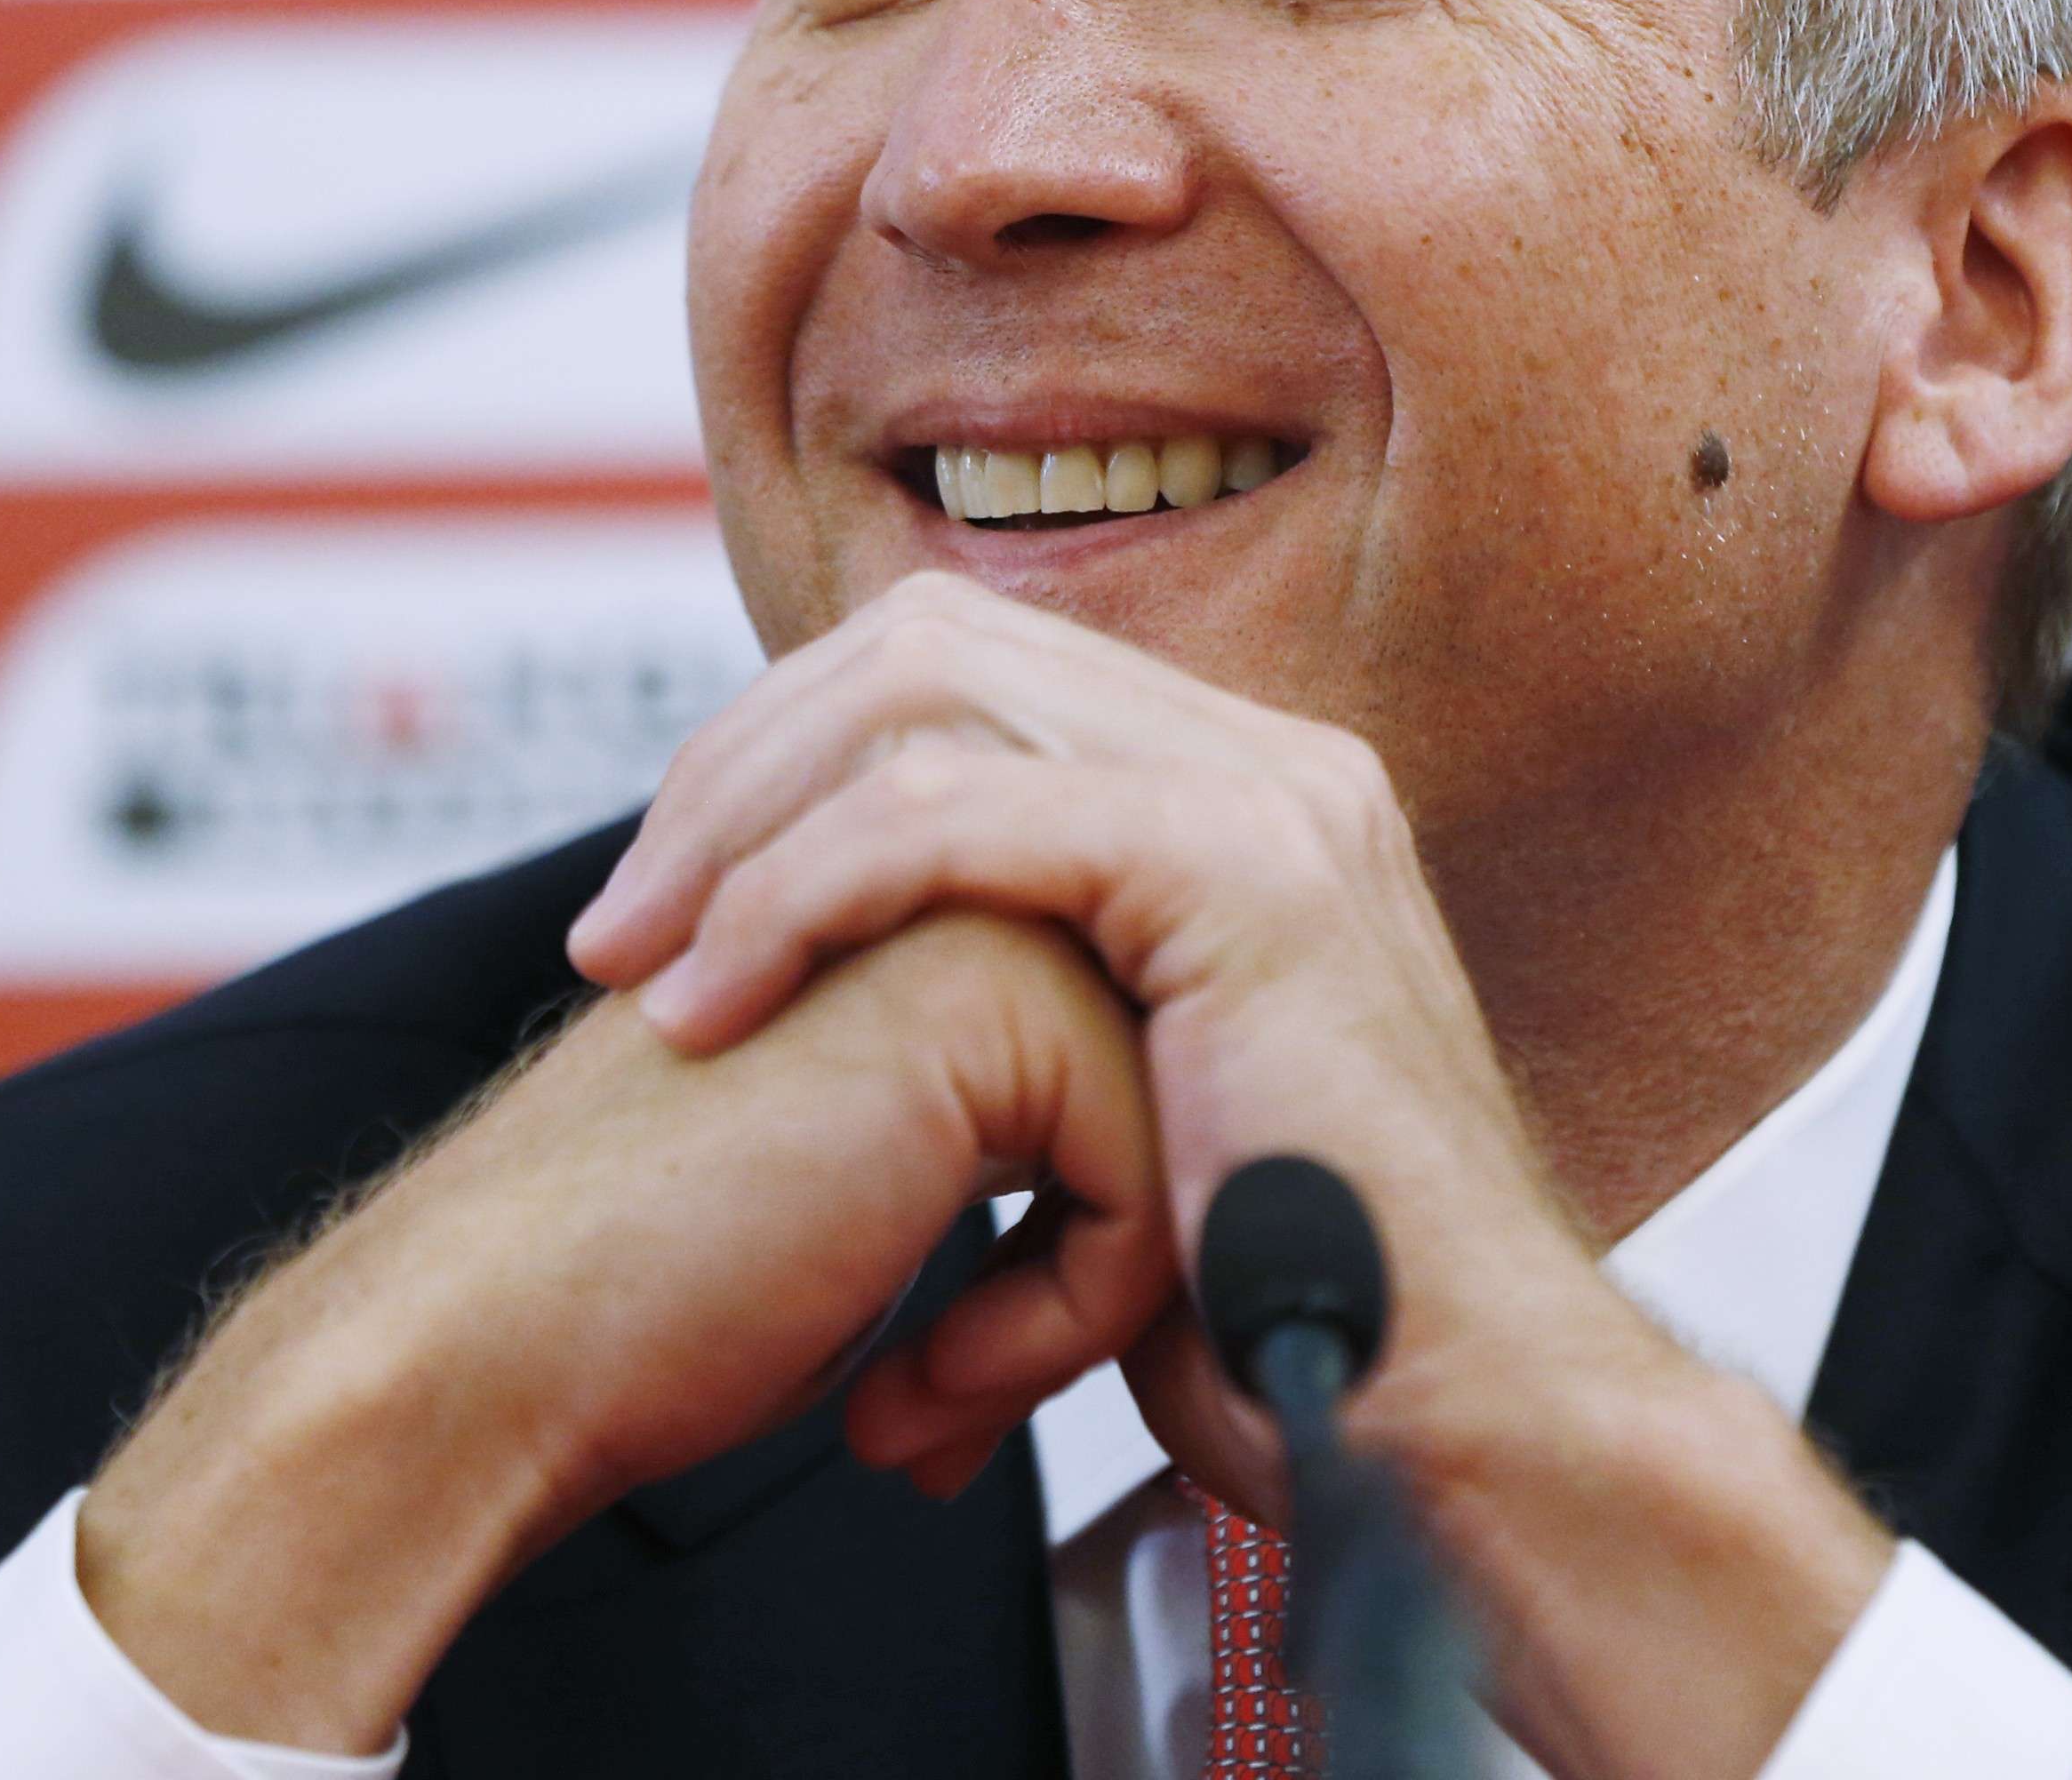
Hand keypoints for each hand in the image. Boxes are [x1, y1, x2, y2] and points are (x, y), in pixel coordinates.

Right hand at [78, 911, 1170, 1753]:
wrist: (495, 1345)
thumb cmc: (660, 1297)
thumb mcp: (885, 1184)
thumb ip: (1008, 1116)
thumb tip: (1173, 1167)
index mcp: (930, 903)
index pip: (1130, 1073)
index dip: (1073, 1256)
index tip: (955, 1372)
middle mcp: (959, 876)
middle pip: (1170, 1091)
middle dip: (1095, 1271)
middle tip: (950, 1391)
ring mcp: (970, 904)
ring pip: (1176, 1126)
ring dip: (1077, 1300)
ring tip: (933, 1395)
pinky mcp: (983, 979)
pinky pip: (1144, 1167)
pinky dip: (1062, 1316)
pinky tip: (919, 1388)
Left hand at [566, 573, 1890, 1779]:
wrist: (1451, 1427)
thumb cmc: (1299, 1335)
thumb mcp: (1119, 1139)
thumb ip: (1016, 1029)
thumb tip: (852, 1013)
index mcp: (1239, 800)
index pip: (964, 668)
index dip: (790, 758)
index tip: (672, 904)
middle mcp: (1263, 763)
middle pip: (926, 643)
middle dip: (737, 771)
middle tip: (620, 934)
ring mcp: (1265, 797)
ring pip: (920, 697)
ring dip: (743, 826)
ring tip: (645, 974)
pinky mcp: (1240, 869)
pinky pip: (953, 815)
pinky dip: (801, 894)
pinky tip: (719, 999)